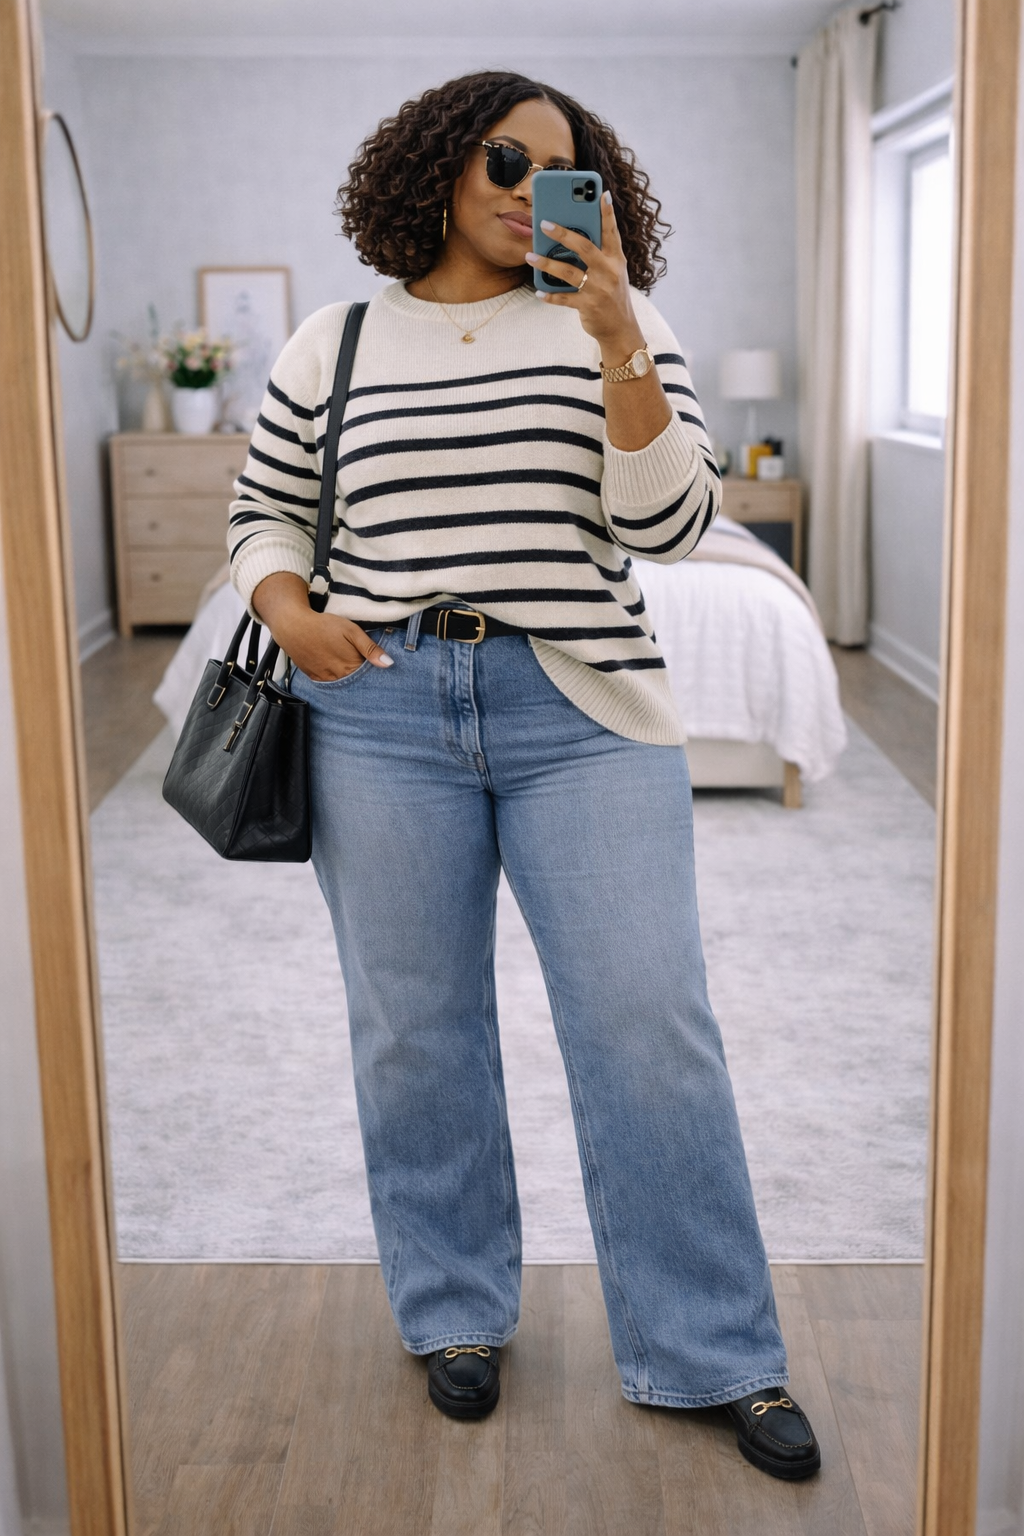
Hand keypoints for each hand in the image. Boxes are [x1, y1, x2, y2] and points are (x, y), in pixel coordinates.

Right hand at [252, 572, 392, 680]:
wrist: (293, 626)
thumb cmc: (324, 625)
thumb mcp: (351, 631)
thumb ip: (370, 648)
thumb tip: (389, 664)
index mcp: (350, 666)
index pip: (368, 676)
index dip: (374, 672)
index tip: (376, 666)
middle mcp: (338, 677)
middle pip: (356, 682)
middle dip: (361, 677)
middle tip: (360, 663)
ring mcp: (325, 678)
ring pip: (342, 684)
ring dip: (347, 678)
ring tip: (345, 662)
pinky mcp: (313, 677)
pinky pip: (328, 682)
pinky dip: (334, 677)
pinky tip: (334, 666)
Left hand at [525, 190, 644, 356]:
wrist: (620, 329)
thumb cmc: (611, 295)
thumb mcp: (612, 272)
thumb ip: (598, 255)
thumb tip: (570, 239)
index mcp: (615, 259)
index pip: (611, 232)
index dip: (607, 213)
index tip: (601, 193)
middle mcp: (609, 271)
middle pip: (583, 247)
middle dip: (562, 233)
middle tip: (543, 223)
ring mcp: (599, 289)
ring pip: (568, 272)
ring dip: (546, 263)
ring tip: (529, 256)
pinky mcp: (588, 306)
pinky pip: (564, 299)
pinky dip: (550, 295)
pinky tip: (538, 291)